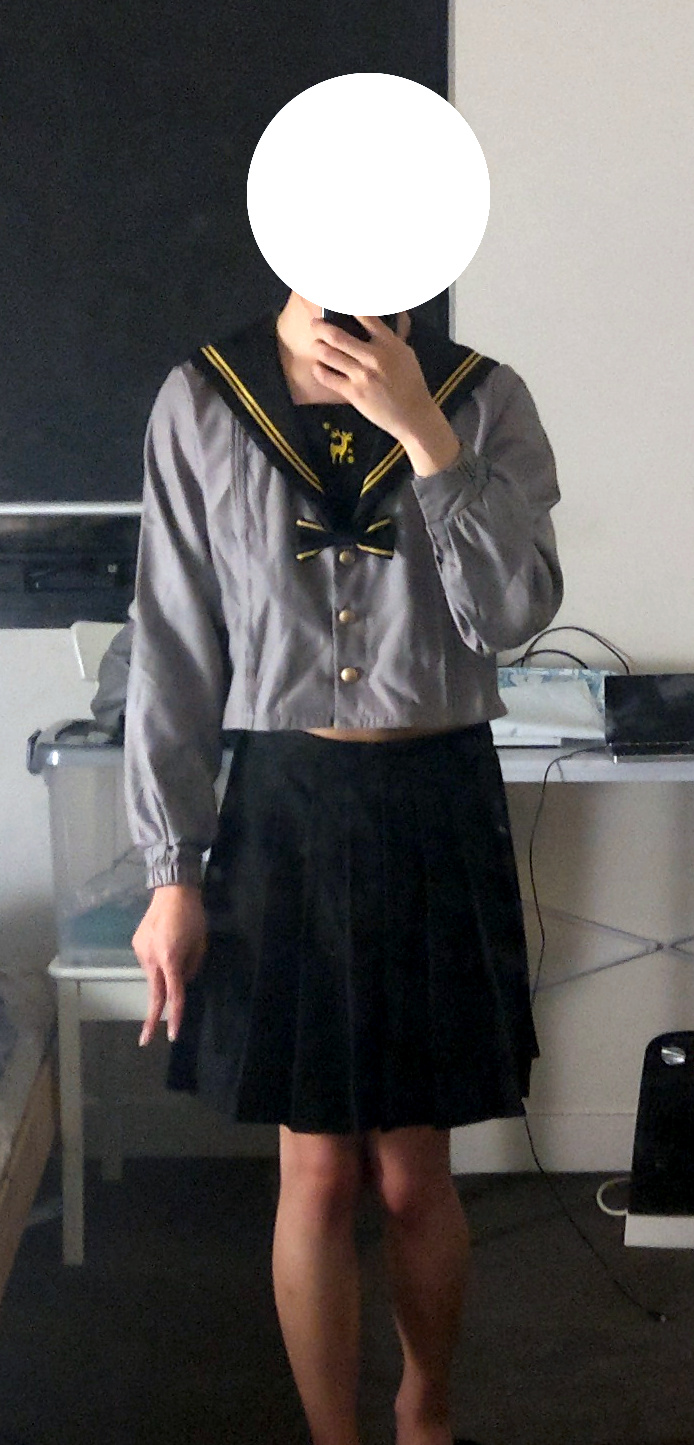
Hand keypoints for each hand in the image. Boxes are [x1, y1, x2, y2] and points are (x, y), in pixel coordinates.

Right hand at [131, 885, 208, 1045]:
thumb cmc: (192, 916)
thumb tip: (182, 982)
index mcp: (170, 959)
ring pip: (154, 975)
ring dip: (164, 975)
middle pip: (154, 994)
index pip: (173, 995)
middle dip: (151, 1019)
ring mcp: (140, 951)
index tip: (172, 1035)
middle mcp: (151, 958)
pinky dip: (159, 961)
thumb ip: (192, 967)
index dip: (174, 1017)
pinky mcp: (136, 945)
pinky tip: (166, 942)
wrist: (172, 890)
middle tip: (145, 1041)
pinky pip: (149, 962)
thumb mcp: (200, 944)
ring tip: (178, 946)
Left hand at [309, 315, 437, 442]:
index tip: (337, 300)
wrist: (413, 415)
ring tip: (316, 345)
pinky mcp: (354, 393)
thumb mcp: (406, 354)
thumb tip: (381, 319)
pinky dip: (319, 370)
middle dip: (321, 327)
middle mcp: (374, 356)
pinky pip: (328, 377)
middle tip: (314, 325)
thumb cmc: (410, 384)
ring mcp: (362, 375)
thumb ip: (391, 337)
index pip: (365, 316)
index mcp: (389, 343)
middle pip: (338, 335)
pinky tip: (317, 367)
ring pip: (329, 355)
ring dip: (318, 348)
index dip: (347, 306)